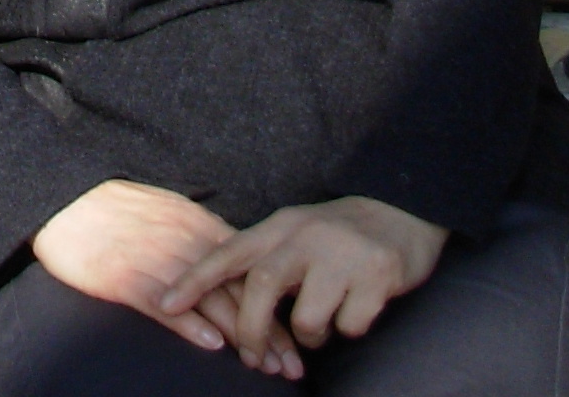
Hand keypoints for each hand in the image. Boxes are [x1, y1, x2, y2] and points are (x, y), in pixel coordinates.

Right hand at [31, 181, 296, 374]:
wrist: (64, 198)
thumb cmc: (116, 207)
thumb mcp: (170, 210)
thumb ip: (202, 235)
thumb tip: (234, 265)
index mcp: (197, 225)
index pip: (248, 271)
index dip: (274, 307)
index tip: (294, 340)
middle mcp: (184, 241)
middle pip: (236, 291)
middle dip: (268, 331)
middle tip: (291, 365)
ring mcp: (155, 259)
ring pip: (209, 302)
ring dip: (241, 335)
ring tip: (265, 366)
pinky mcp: (124, 276)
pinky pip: (163, 304)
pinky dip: (189, 324)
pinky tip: (211, 345)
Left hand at [162, 197, 446, 374]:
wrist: (402, 212)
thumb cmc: (339, 234)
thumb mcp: (297, 233)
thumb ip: (266, 260)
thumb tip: (226, 306)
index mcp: (282, 226)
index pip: (228, 252)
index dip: (194, 280)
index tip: (166, 305)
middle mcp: (308, 236)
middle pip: (261, 287)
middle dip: (249, 329)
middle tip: (249, 357)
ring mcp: (343, 255)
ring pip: (307, 318)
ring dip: (310, 336)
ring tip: (320, 327)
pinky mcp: (377, 275)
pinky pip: (349, 325)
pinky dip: (348, 329)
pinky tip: (356, 311)